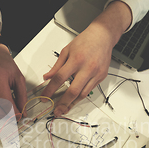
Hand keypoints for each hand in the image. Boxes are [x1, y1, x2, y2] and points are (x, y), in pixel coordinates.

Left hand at [41, 1, 131, 115]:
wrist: (103, 36)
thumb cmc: (85, 41)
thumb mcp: (66, 50)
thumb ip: (57, 66)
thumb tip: (47, 77)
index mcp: (76, 60)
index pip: (59, 79)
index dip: (50, 90)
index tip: (45, 97)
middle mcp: (87, 68)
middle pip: (73, 91)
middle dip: (63, 103)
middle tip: (56, 111)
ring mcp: (96, 74)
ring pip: (83, 94)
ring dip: (73, 103)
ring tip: (64, 109)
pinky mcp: (101, 77)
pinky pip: (90, 90)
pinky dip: (81, 96)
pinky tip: (74, 100)